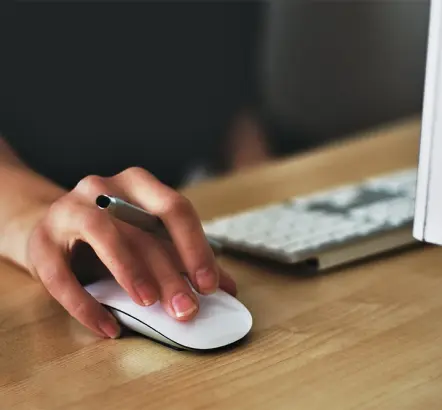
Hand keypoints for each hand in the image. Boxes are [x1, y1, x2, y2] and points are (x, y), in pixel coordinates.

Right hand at [26, 167, 235, 338]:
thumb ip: (185, 259)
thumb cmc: (112, 235)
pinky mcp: (41, 242)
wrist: (52, 229)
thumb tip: (227, 288)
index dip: (195, 247)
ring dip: (130, 271)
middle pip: (142, 229)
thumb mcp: (149, 239)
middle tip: (187, 308)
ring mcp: (68, 210)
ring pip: (103, 234)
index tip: (210, 284)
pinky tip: (109, 327)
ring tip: (149, 304)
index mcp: (138, 184)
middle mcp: (103, 188)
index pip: (175, 209)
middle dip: (169, 272)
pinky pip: (61, 275)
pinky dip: (86, 305)